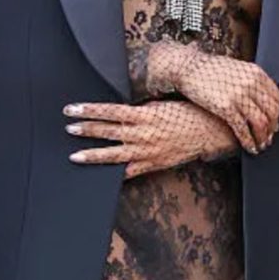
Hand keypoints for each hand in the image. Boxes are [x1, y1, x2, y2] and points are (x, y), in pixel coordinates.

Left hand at [64, 99, 241, 177]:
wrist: (210, 131)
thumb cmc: (189, 113)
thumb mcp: (163, 104)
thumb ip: (142, 108)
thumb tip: (124, 107)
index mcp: (144, 115)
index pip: (109, 111)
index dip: (89, 110)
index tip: (72, 109)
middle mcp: (143, 134)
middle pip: (107, 132)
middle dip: (85, 130)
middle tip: (68, 129)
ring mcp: (147, 151)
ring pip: (114, 154)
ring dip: (92, 154)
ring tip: (75, 155)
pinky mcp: (154, 163)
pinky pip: (131, 171)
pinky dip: (117, 174)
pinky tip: (103, 175)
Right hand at [136, 40, 278, 153]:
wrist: (189, 67)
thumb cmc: (210, 68)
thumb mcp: (238, 69)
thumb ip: (252, 81)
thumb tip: (262, 98)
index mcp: (256, 73)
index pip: (276, 98)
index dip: (276, 113)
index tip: (274, 122)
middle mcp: (251, 84)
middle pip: (272, 111)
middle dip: (272, 128)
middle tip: (269, 137)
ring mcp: (239, 96)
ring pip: (260, 122)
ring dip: (262, 137)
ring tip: (260, 145)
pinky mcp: (226, 107)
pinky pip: (242, 128)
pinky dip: (248, 141)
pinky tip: (248, 147)